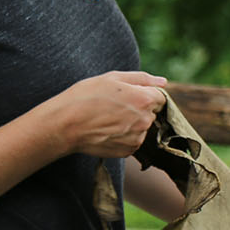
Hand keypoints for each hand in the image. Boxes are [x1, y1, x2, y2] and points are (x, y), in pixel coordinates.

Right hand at [47, 70, 166, 159]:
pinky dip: (123, 136)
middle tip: (113, 105)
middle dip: (138, 108)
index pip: (160, 97)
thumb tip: (163, 82)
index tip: (128, 94)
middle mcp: (145, 121)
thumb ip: (142, 79)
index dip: (144, 94)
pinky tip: (107, 129)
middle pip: (150, 112)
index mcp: (144, 99)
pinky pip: (132, 140)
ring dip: (131, 123)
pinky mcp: (127, 151)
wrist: (66, 125)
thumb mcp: (113, 78)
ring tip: (107, 118)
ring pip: (141, 127)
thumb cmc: (86, 97)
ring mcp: (137, 138)